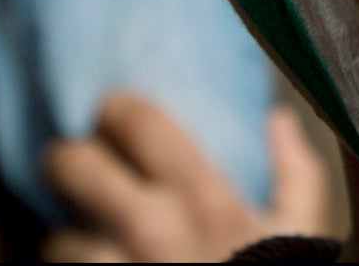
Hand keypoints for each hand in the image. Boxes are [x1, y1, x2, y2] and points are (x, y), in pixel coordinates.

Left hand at [43, 94, 331, 262]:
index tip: (116, 120)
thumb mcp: (298, 235)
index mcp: (205, 201)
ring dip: (76, 240)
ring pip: (60, 237)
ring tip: (102, 246)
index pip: (136, 119)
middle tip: (81, 171)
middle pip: (71, 164)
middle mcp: (151, 231)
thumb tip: (278, 120)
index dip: (118, 112)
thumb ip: (296, 173)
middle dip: (70, 163)